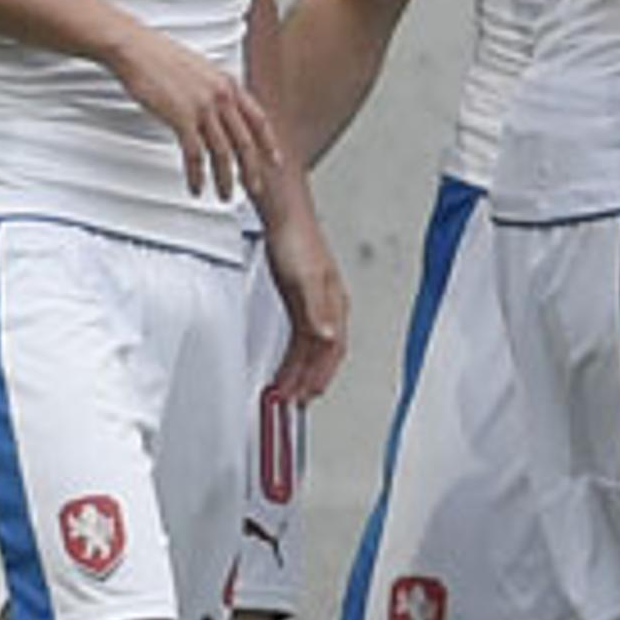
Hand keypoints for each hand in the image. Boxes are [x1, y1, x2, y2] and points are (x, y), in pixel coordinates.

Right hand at [109, 26, 285, 204]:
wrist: (136, 48)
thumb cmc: (159, 57)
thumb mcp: (199, 70)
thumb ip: (213, 90)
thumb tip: (218, 108)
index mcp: (229, 84)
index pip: (259, 119)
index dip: (269, 143)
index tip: (275, 160)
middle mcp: (223, 96)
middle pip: (245, 141)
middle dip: (251, 170)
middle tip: (254, 188)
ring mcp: (204, 107)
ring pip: (223, 153)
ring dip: (225, 179)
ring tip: (224, 195)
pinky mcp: (183, 117)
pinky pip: (196, 155)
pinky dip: (198, 175)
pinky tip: (197, 186)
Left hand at [262, 208, 349, 402]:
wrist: (284, 216)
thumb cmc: (298, 240)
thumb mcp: (306, 280)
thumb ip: (318, 311)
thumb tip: (329, 338)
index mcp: (334, 307)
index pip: (330, 352)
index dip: (317, 378)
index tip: (302, 400)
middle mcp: (328, 309)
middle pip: (322, 355)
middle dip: (308, 381)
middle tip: (292, 404)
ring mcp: (314, 304)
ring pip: (310, 349)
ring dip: (299, 372)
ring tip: (286, 391)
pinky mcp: (300, 298)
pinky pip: (300, 337)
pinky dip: (293, 356)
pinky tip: (286, 363)